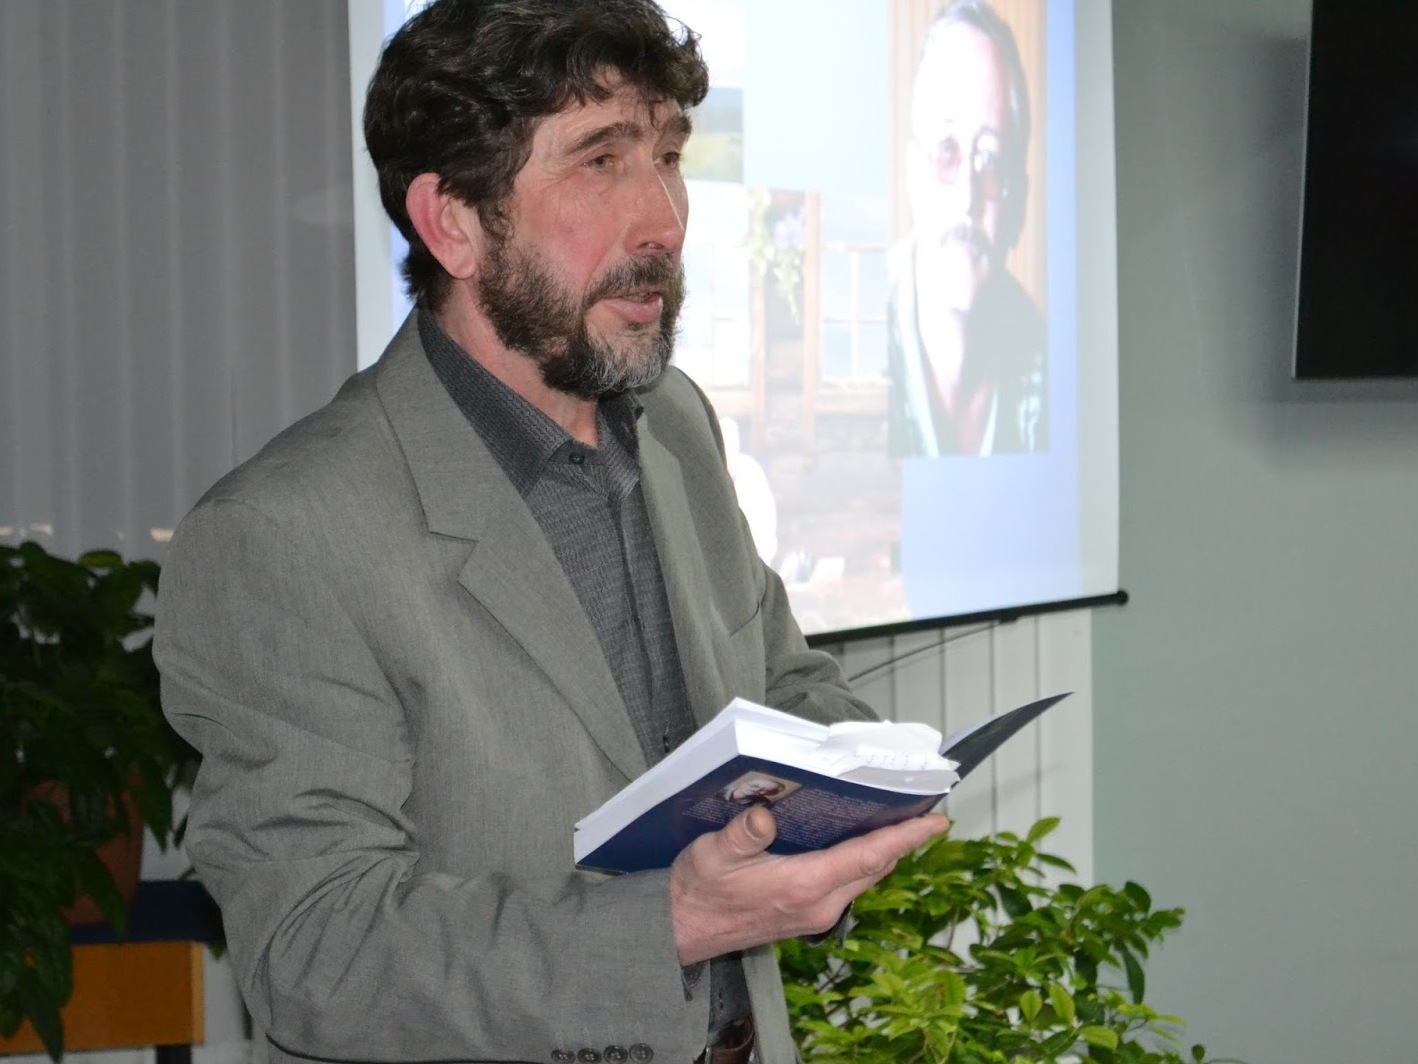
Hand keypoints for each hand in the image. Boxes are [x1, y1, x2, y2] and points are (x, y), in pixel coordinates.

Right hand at [668, 808, 948, 965]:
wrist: (680, 930)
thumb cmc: (696, 890)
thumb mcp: (711, 854)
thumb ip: (741, 835)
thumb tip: (764, 816)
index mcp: (802, 886)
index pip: (868, 857)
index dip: (906, 838)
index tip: (937, 822)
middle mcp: (818, 905)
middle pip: (875, 868)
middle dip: (903, 840)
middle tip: (924, 808)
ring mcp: (815, 915)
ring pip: (864, 878)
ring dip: (884, 852)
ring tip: (900, 821)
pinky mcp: (807, 917)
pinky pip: (849, 886)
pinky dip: (863, 863)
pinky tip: (859, 843)